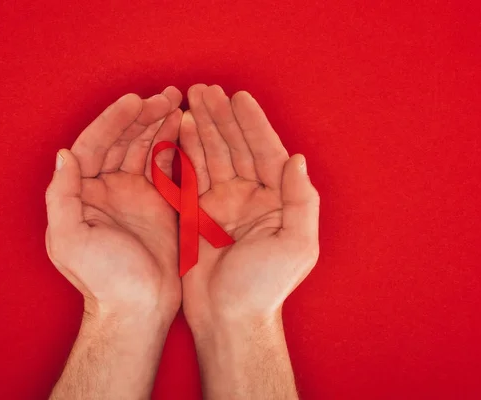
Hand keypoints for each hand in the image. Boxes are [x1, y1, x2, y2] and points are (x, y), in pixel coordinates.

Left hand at [45, 87, 182, 324]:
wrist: (137, 308)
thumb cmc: (102, 279)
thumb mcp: (70, 239)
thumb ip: (63, 196)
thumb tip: (64, 154)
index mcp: (83, 193)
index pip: (95, 145)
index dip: (113, 120)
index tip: (136, 100)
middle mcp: (107, 189)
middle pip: (122, 141)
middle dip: (143, 116)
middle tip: (168, 95)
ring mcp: (133, 195)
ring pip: (144, 149)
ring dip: (159, 124)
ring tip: (178, 103)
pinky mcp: (157, 204)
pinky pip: (164, 167)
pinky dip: (173, 146)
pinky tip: (183, 128)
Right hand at [180, 84, 319, 329]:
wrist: (228, 319)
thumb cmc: (264, 288)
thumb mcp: (296, 245)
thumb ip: (301, 201)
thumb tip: (296, 159)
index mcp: (276, 201)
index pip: (266, 152)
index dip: (253, 123)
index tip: (239, 96)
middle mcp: (250, 197)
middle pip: (236, 147)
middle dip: (221, 117)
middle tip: (205, 89)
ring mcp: (221, 204)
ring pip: (212, 155)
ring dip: (202, 127)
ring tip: (190, 98)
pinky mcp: (197, 214)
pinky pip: (191, 175)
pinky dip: (185, 152)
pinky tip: (179, 129)